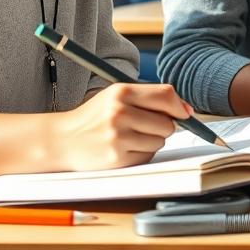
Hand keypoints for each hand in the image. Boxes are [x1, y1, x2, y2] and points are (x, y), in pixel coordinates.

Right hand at [51, 83, 190, 169]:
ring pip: (160, 140)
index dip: (179, 106)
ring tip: (130, 136)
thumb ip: (150, 98)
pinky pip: (148, 155)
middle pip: (167, 122)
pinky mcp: (117, 157)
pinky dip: (142, 153)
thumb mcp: (116, 97)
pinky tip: (124, 148)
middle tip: (145, 126)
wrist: (63, 140)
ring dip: (152, 140)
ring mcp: (118, 136)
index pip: (166, 95)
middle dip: (164, 126)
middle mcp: (119, 112)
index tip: (184, 113)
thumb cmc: (95, 117)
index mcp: (121, 92)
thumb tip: (186, 110)